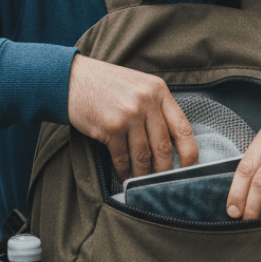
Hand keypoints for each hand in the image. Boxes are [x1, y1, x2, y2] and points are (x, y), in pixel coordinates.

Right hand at [67, 54, 198, 183]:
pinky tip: (124, 176)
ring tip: (142, 183)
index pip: (183, 128)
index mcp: (158, 90)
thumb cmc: (104, 84)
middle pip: (164, 147)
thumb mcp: (137, 86)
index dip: (190, 154)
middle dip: (165, 171)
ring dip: (142, 175)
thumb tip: (170, 144)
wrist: (70, 78)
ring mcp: (129, 114)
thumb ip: (155, 107)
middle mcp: (147, 101)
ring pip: (143, 156)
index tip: (190, 169)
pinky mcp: (111, 126)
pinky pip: (122, 158)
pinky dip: (124, 171)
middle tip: (163, 183)